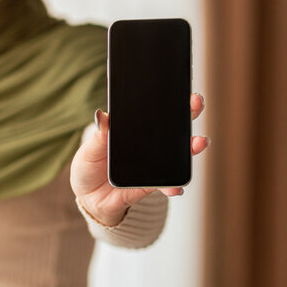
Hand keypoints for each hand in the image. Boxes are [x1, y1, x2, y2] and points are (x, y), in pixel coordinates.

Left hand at [70, 93, 209, 226]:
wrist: (88, 197)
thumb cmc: (88, 167)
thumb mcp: (88, 149)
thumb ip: (98, 135)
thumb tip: (101, 116)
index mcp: (132, 131)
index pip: (153, 112)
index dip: (168, 100)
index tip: (180, 89)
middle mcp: (147, 146)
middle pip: (173, 128)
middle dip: (188, 115)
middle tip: (196, 104)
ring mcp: (152, 165)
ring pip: (177, 155)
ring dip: (190, 149)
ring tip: (197, 143)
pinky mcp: (151, 185)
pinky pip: (166, 185)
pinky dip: (172, 186)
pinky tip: (176, 186)